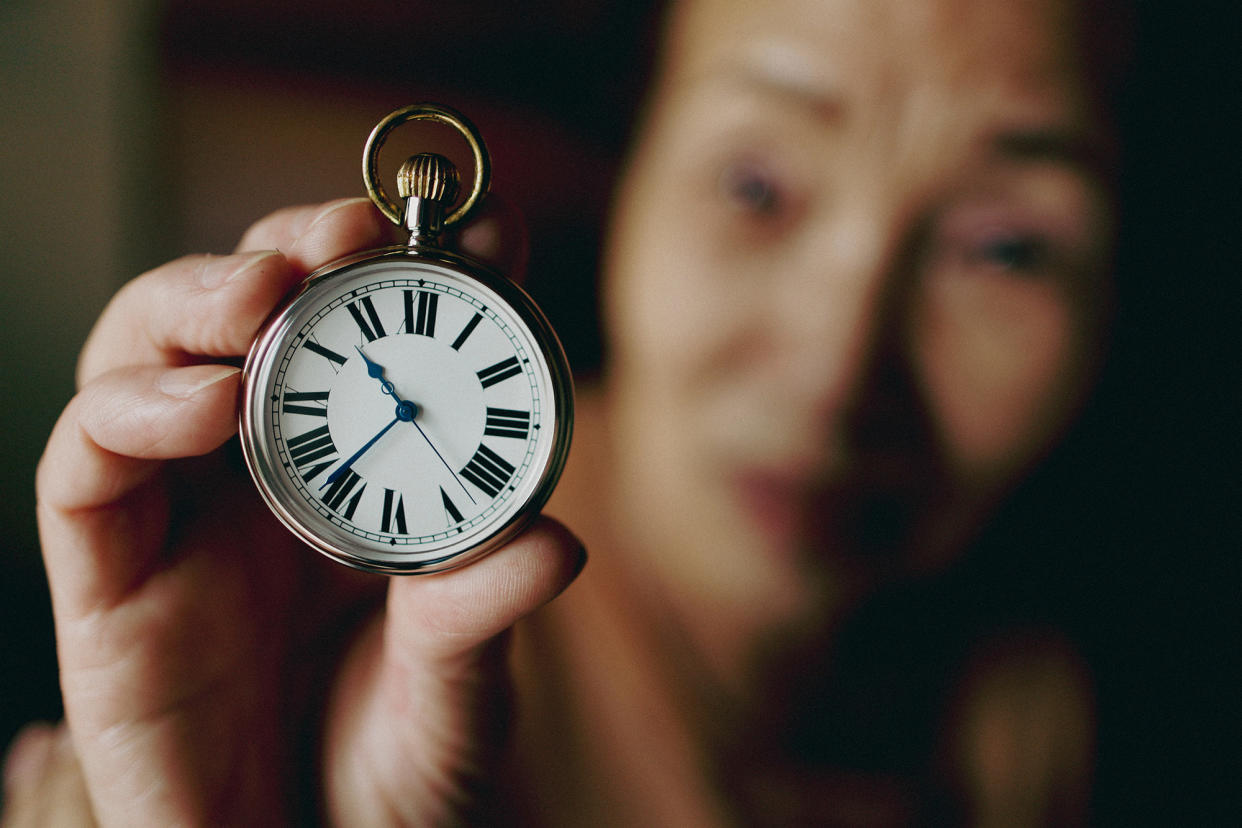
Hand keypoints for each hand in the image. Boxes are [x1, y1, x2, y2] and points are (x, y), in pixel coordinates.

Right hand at [33, 196, 581, 824]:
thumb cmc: (388, 777)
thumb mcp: (460, 696)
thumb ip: (485, 618)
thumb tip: (554, 544)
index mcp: (359, 476)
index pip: (374, 336)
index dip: (421, 268)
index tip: (482, 229)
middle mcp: (264, 474)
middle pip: (253, 310)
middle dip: (300, 247)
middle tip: (356, 230)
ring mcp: (179, 516)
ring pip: (147, 352)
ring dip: (200, 296)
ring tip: (267, 289)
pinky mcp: (105, 577)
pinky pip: (85, 465)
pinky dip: (130, 410)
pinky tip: (202, 403)